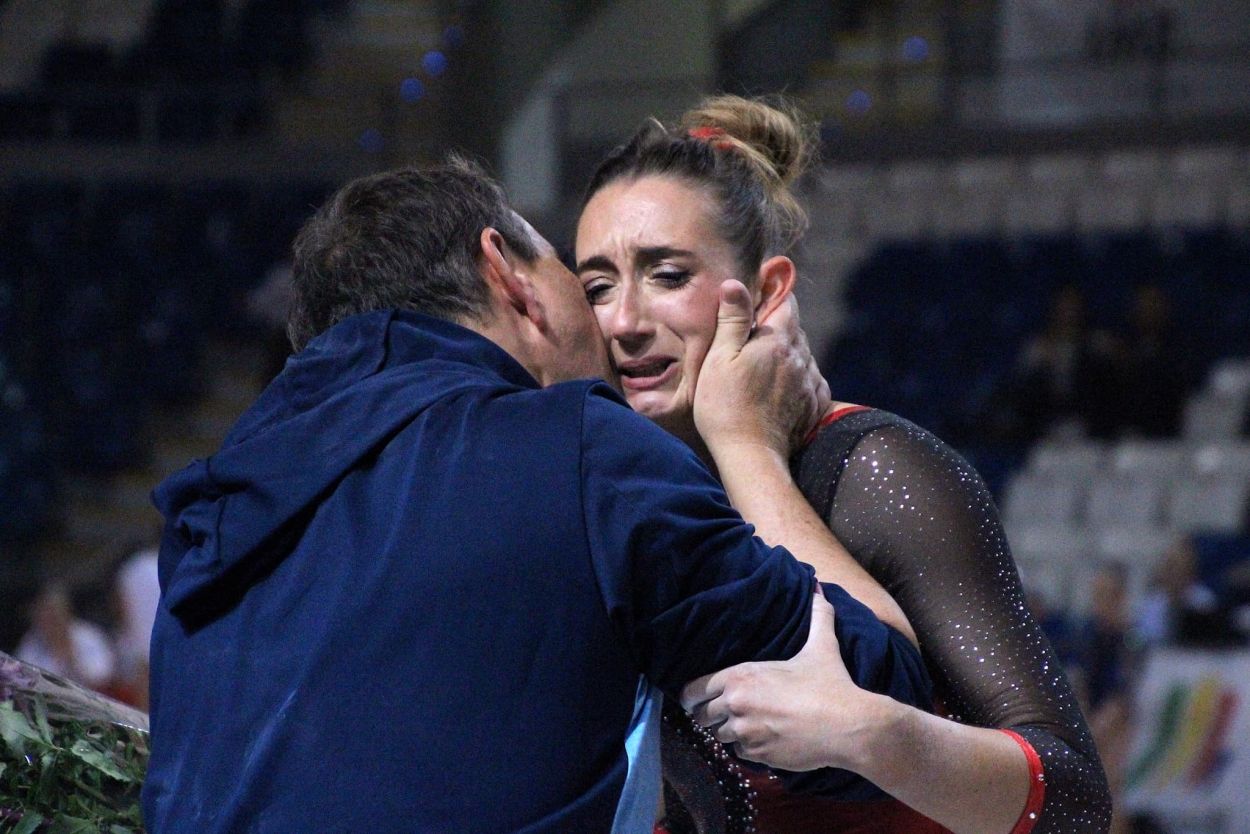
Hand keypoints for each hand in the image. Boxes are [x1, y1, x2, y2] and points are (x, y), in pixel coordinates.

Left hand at [679, 590, 868, 771]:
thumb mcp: (821, 646)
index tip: (696, 698)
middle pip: (701, 717)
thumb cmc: (829, 684)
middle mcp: (735, 705)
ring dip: (730, 732)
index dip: (693, 695)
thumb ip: (816, 615)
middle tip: (723, 713)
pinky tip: (764, 739)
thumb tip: (818, 587)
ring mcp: (745, 732)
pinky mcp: (758, 755)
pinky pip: (740, 754)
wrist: (847, 726)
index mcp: (739, 677)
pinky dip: (748, 748)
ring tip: (747, 725)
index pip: (694, 689)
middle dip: (710, 715)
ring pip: (720, 737)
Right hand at [692, 282, 827, 459]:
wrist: (750, 456)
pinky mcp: (813, 405)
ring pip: (802, 354)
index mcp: (778, 341)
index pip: (786, 301)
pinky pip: (810, 379)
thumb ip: (733, 320)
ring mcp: (810, 383)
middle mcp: (801, 358)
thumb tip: (736, 284)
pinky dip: (797, 377)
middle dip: (775, 325)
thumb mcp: (719, 359)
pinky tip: (778, 386)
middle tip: (748, 337)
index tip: (754, 298)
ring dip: (785, 353)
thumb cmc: (725, 406)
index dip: (771, 293)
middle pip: (794, 328)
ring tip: (759, 367)